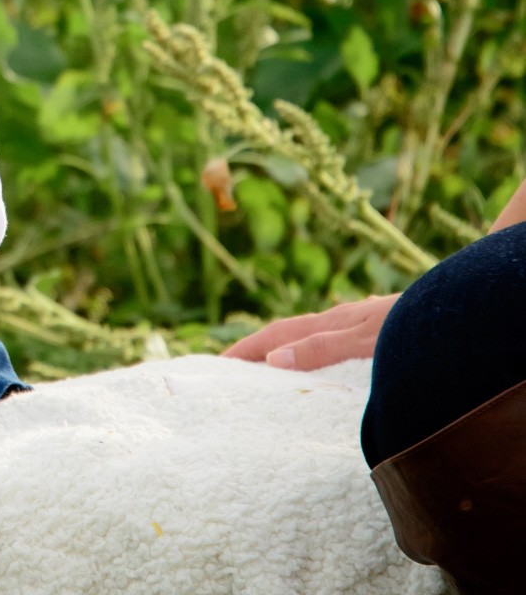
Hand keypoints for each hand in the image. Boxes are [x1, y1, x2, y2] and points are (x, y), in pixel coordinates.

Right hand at [221, 293, 399, 370]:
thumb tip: (274, 359)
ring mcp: (361, 325)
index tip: (217, 366)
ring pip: (313, 338)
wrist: (464, 306)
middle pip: (290, 334)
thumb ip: (323, 348)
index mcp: (332, 321)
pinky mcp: (380, 333)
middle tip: (231, 371)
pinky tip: (325, 368)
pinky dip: (315, 356)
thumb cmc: (416, 326)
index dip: (247, 350)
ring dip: (286, 352)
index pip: (277, 335)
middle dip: (258, 350)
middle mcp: (342, 320)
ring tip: (269, 374)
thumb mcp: (367, 340)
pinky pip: (334, 346)